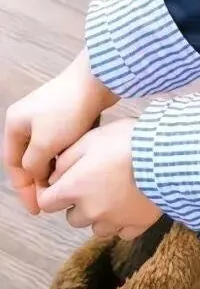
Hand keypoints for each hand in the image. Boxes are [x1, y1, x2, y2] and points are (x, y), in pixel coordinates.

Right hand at [3, 50, 118, 213]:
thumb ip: (36, 164)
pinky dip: (70, 154)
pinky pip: (66, 140)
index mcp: (15, 124)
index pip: (13, 164)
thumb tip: (38, 176)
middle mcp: (29, 119)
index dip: (23, 189)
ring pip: (50, 150)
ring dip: (56, 167)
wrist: (98, 80)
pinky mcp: (72, 113)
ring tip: (68, 186)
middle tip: (53, 200)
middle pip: (31, 158)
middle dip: (40, 180)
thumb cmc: (68, 110)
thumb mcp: (45, 143)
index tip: (36, 209)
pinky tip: (81, 166)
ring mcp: (51, 115)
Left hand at [37, 119, 161, 239]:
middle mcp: (89, 211)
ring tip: (116, 197)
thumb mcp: (91, 139)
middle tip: (97, 185)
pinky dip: (124, 223)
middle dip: (80, 205)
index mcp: (73, 189)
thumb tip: (54, 176)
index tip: (64, 183)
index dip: (52, 193)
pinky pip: (123, 232)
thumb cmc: (126, 141)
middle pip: (73, 218)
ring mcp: (115, 221)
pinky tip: (132, 207)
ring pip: (97, 228)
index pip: (47, 203)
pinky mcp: (138, 225)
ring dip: (101, 216)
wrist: (167, 155)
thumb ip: (66, 159)